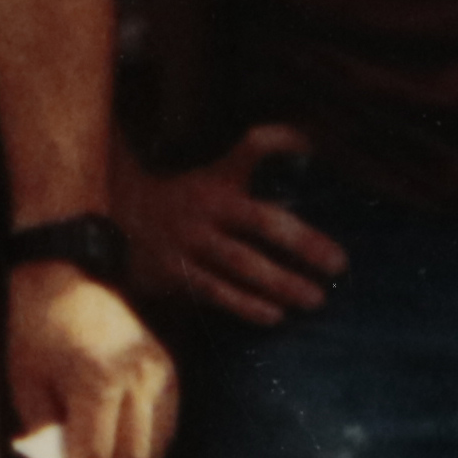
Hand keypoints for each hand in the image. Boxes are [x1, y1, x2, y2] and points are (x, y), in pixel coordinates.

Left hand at [7, 261, 178, 457]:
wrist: (64, 272)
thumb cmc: (34, 327)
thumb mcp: (27, 383)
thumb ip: (48, 435)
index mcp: (98, 377)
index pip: (96, 456)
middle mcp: (138, 376)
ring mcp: (160, 374)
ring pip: (155, 450)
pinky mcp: (169, 373)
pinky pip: (164, 430)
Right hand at [123, 121, 339, 326]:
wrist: (118, 223)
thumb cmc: (186, 204)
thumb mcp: (213, 180)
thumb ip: (252, 179)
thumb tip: (310, 175)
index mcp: (219, 180)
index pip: (252, 149)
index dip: (282, 141)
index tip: (316, 143)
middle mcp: (206, 206)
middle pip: (262, 221)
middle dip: (303, 242)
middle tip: (340, 263)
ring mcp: (189, 240)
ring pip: (241, 263)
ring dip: (281, 283)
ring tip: (315, 298)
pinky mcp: (174, 271)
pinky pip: (216, 291)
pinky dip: (246, 305)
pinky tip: (275, 316)